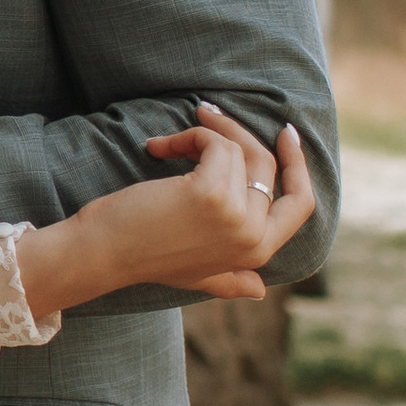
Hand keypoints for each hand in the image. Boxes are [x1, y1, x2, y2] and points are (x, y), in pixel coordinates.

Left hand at [18, 104, 316, 320]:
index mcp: (258, 254)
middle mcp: (254, 237)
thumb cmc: (146, 258)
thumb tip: (260, 292)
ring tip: (165, 145)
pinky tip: (157, 148)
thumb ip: (232, 281)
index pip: (301, 206)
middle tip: (208, 113)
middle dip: (239, 132)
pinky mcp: (211, 194)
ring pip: (236, 149)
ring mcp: (235, 216)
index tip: (285, 133)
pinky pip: (214, 144)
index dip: (299, 166)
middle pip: (268, 165)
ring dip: (197, 136)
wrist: (103, 254)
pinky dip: (186, 137)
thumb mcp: (198, 275)